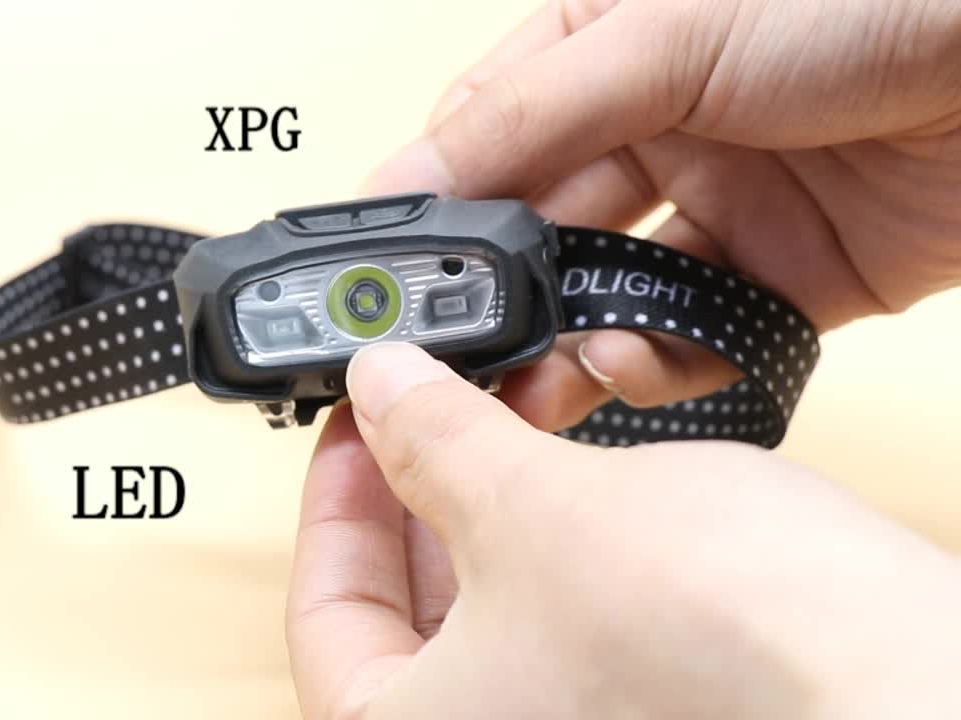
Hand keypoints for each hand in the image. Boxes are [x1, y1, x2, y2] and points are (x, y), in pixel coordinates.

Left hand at [286, 343, 960, 718]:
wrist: (902, 682)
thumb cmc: (720, 644)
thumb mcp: (533, 506)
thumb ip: (434, 442)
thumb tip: (382, 391)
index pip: (325, 614)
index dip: (335, 501)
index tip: (354, 424)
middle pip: (404, 607)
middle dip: (420, 484)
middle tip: (429, 402)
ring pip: (490, 599)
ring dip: (495, 490)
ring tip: (514, 402)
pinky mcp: (636, 701)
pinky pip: (562, 607)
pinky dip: (559, 526)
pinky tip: (578, 455)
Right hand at [363, 0, 960, 430]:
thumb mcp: (662, 32)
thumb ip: (527, 114)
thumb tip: (411, 178)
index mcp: (601, 48)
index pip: (483, 136)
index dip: (434, 206)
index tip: (390, 273)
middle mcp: (650, 129)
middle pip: (538, 228)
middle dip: (495, 292)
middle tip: (453, 353)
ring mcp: (715, 207)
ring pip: (607, 295)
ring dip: (564, 342)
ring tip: (529, 384)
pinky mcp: (779, 280)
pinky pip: (693, 337)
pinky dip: (656, 361)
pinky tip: (630, 363)